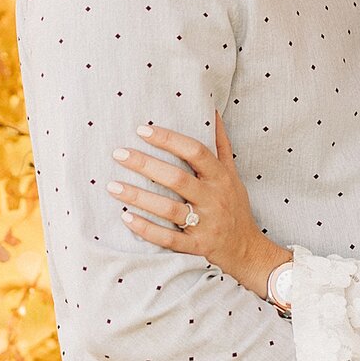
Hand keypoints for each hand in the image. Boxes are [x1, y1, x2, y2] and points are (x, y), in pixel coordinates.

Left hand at [109, 115, 289, 297]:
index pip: (196, 152)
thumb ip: (220, 146)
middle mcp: (214, 199)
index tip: (143, 130)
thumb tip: (211, 111)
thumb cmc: (234, 206)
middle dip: (146, 165)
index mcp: (221, 178)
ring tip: (112, 186)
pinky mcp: (196, 246)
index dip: (170, 140)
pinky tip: (125, 217)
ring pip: (170, 209)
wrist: (246, 249)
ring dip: (139, 197)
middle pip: (178, 179)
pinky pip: (168, 239)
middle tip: (119, 154)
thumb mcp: (232, 175)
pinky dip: (146, 229)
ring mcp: (206, 224)